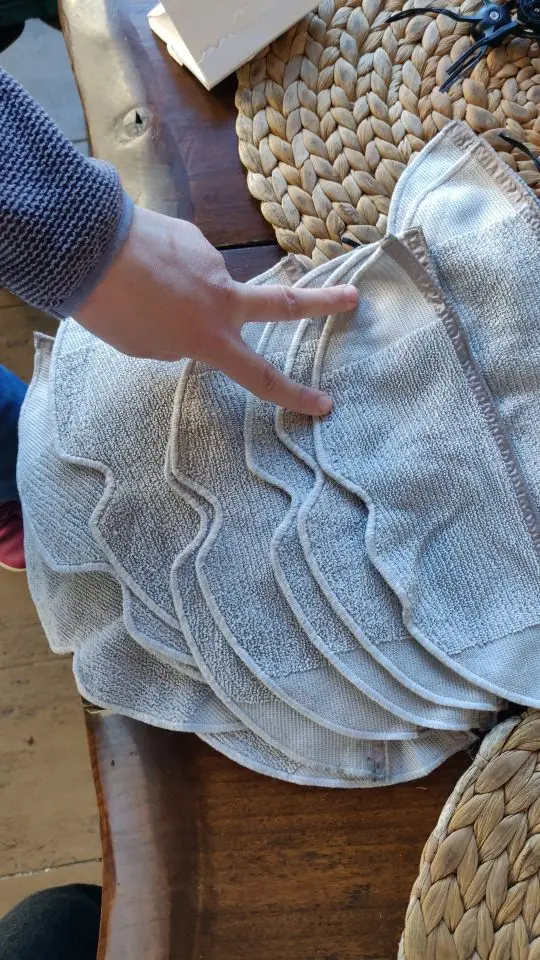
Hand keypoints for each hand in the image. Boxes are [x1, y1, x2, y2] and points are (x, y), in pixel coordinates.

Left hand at [75, 207, 357, 415]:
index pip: (261, 376)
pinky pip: (184, 260)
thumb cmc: (112, 310)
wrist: (88, 246)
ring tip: (136, 291)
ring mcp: (211, 260)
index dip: (294, 394)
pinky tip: (138, 267)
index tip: (325, 404)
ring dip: (180, 291)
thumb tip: (195, 323)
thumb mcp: (146, 347)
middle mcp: (222, 298)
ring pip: (203, 283)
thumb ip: (180, 343)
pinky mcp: (192, 235)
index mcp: (210, 338)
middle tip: (351, 297)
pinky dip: (166, 269)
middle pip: (284, 302)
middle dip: (322, 303)